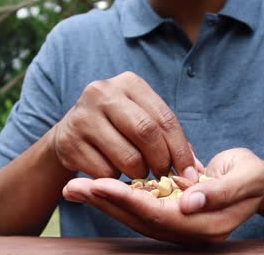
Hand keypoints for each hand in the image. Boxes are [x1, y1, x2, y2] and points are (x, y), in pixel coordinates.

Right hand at [50, 71, 196, 180]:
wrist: (70, 133)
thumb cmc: (116, 127)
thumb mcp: (140, 120)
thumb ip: (166, 138)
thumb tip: (194, 167)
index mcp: (128, 83)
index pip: (164, 118)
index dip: (181, 149)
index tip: (190, 172)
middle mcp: (102, 92)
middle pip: (146, 132)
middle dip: (162, 161)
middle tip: (165, 176)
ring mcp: (83, 116)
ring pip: (128, 157)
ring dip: (140, 174)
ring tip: (139, 174)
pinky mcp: (69, 141)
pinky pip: (105, 173)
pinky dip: (116, 180)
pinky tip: (114, 174)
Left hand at [62, 148, 263, 244]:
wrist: (253, 182)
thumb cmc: (252, 177)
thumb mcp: (246, 178)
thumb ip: (220, 192)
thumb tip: (189, 202)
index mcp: (205, 225)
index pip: (159, 215)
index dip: (128, 200)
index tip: (99, 184)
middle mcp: (186, 230)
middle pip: (138, 219)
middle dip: (105, 203)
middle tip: (73, 188)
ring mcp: (177, 224)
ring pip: (134, 215)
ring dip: (104, 201)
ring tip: (74, 188)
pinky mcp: (170, 213)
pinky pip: (139, 207)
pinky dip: (117, 197)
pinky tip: (96, 187)